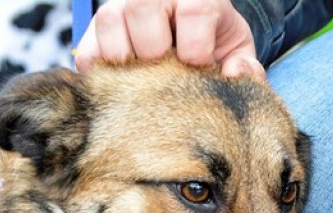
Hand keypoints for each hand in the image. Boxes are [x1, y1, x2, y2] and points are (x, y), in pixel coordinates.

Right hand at [74, 0, 264, 78]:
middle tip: (167, 73)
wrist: (193, 34)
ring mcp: (121, 7)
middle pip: (143, 9)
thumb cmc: (214, 43)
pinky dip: (97, 70)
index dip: (197, 48)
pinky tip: (118, 84)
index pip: (194, 10)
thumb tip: (236, 75)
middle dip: (156, 51)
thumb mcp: (237, 50)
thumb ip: (245, 66)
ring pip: (109, 21)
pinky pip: (87, 49)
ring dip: (124, 59)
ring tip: (142, 79)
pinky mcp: (98, 31)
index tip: (199, 66)